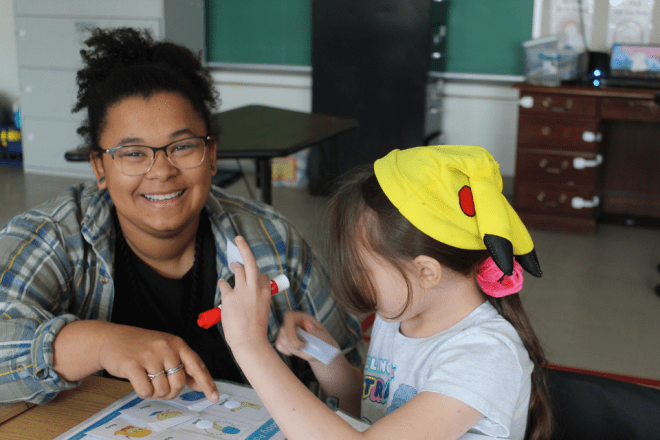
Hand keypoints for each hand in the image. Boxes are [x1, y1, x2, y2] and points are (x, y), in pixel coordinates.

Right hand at [98, 324, 218, 401]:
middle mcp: (165, 348)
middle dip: (172, 392)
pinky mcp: (132, 364)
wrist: (111, 338)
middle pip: (179, 383)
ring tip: (148, 381)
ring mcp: (149, 356)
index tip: (214, 396)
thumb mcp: (166, 349)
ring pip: (162, 389)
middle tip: (162, 388)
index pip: (197, 365)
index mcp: (177, 344)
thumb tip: (200, 384)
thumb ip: (183, 365)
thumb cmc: (141, 346)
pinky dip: (143, 393)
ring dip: (155, 393)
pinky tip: (139, 383)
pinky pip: (145, 391)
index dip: (207, 383)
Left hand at [219, 235, 271, 349]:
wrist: (250, 342)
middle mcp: (255, 288)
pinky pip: (224, 284)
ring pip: (238, 270)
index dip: (256, 274)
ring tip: (232, 266)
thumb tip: (249, 290)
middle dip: (244, 247)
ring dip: (234, 267)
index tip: (253, 274)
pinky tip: (223, 285)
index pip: (262, 275)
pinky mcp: (230, 296)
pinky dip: (223, 284)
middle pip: (250, 262)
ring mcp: (243, 291)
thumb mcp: (262, 311)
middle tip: (238, 238)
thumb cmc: (255, 330)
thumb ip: (257, 299)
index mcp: (266, 293)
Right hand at [275, 311, 340, 363]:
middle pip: (283, 330)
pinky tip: (295, 351)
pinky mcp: (282, 339)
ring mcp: (285, 330)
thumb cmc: (322, 339)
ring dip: (292, 348)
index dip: (290, 329)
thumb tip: (306, 323)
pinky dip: (287, 351)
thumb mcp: (322, 335)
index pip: (289, 317)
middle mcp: (291, 322)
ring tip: (303, 348)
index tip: (301, 343)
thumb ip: (315, 330)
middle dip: (293, 343)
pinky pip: (279, 345)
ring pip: (281, 339)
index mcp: (301, 316)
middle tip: (304, 347)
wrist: (319, 347)